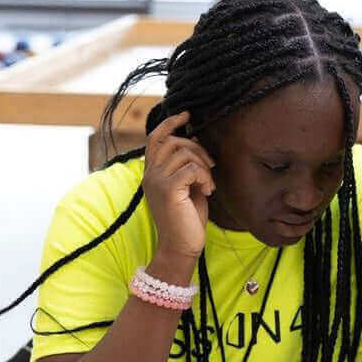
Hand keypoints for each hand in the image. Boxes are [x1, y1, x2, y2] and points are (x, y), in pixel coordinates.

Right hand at [143, 111, 215, 261]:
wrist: (182, 246)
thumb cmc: (188, 219)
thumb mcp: (188, 188)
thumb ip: (187, 167)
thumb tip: (196, 142)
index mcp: (152, 172)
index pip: (155, 138)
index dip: (170, 123)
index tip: (187, 115)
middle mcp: (150, 174)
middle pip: (173, 141)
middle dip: (197, 148)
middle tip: (211, 166)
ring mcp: (157, 181)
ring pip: (184, 153)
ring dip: (204, 166)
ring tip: (209, 184)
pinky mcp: (168, 189)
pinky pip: (191, 168)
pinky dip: (205, 176)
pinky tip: (208, 191)